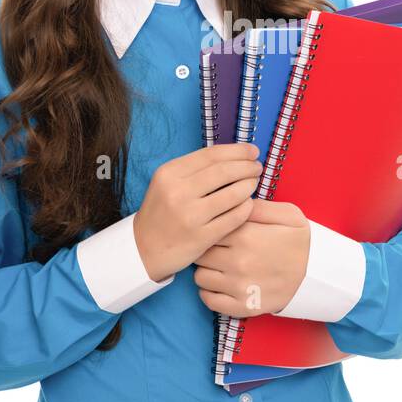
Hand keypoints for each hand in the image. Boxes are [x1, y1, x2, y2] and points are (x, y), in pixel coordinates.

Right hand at [133, 142, 263, 281]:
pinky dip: (246, 208)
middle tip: (257, 167)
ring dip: (249, 185)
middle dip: (247, 166)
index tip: (252, 151)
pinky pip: (234, 218)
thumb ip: (194, 169)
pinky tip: (249, 204)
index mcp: (169, 173)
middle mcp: (178, 192)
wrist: (144, 249)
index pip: (211, 155)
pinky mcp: (201, 237)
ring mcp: (190, 216)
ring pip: (232, 194)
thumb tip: (232, 156)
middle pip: (224, 171)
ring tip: (253, 183)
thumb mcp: (167, 183)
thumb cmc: (162, 213)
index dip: (237, 151)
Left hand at [193, 198, 309, 317]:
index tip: (218, 232)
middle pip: (201, 253)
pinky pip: (209, 301)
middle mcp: (238, 261)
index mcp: (245, 235)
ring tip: (218, 268)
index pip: (209, 229)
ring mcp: (239, 286)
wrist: (319, 275)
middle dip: (206, 249)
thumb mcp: (287, 214)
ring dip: (206, 271)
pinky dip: (209, 293)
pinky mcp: (243, 306)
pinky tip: (219, 286)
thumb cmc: (301, 242)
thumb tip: (233, 201)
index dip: (211, 229)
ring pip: (200, 277)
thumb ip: (257, 206)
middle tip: (217, 250)